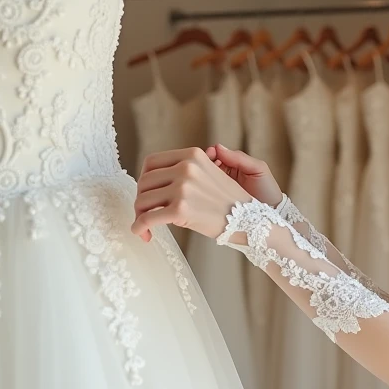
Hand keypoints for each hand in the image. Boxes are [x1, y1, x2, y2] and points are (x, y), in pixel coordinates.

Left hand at [131, 147, 254, 241]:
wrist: (249, 221)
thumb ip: (184, 171)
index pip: (152, 162)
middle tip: (145, 213)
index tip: (147, 192)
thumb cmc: (227, 203)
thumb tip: (151, 181)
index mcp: (193, 155)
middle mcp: (186, 168)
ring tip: (145, 226)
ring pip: (143, 200)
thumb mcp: (208, 174)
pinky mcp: (181, 209)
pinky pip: (148, 218)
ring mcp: (183, 188)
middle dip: (141, 199)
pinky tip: (142, 233)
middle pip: (144, 181)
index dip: (144, 178)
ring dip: (139, 215)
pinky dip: (139, 227)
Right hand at [205, 144, 284, 205]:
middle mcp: (223, 175)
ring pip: (203, 179)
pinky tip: (202, 190)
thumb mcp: (258, 169)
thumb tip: (218, 147)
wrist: (271, 213)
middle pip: (206, 166)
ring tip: (202, 178)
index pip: (216, 155)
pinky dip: (202, 190)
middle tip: (203, 166)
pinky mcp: (216, 202)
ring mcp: (218, 189)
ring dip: (200, 177)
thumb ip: (239, 158)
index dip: (210, 153)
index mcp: (232, 165)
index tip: (209, 154)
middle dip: (202, 164)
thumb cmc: (267, 189)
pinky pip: (205, 194)